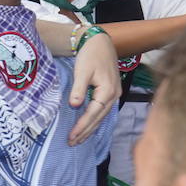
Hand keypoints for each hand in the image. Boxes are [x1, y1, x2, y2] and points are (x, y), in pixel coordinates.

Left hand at [67, 30, 118, 145]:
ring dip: (90, 129)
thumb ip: (79, 89)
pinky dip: (94, 120)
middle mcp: (114, 95)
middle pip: (98, 119)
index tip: (71, 136)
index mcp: (107, 91)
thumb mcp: (82, 71)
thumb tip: (75, 105)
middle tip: (72, 143)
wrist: (100, 42)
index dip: (82, 126)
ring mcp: (114, 94)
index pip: (93, 114)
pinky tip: (88, 127)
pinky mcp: (111, 92)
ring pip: (101, 116)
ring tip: (78, 139)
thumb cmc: (91, 55)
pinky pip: (102, 111)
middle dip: (85, 132)